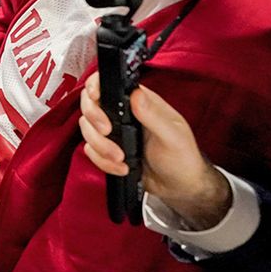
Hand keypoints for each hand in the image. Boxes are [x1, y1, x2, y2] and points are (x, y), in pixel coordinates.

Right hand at [79, 75, 232, 228]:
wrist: (178, 187)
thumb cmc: (183, 158)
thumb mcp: (173, 136)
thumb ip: (153, 115)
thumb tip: (136, 94)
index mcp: (140, 102)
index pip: (109, 84)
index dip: (95, 86)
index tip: (95, 97)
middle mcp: (123, 114)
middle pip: (90, 105)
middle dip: (94, 120)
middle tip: (107, 131)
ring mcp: (114, 132)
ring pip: (87, 129)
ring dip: (100, 146)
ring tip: (120, 157)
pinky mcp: (107, 150)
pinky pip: (90, 151)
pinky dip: (102, 161)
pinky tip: (121, 167)